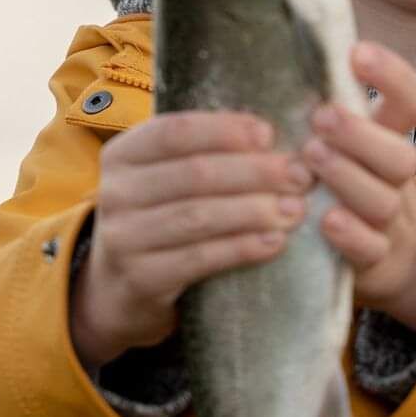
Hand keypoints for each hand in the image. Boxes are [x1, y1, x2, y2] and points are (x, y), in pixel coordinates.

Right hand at [70, 110, 313, 373]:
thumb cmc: (160, 216)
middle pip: (194, 174)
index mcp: (122, 154)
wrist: (119, 286)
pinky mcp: (140, 278)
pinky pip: (199, 259)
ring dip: (253, 210)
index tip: (269, 135)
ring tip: (295, 209)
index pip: (175, 131)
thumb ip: (205, 152)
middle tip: (300, 175)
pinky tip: (274, 241)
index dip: (225, 130)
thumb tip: (272, 136)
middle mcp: (115, 192)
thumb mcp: (167, 177)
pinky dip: (241, 248)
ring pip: (198, 216)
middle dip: (254, 172)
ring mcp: (123, 238)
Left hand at [306, 42, 415, 339]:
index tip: (356, 53)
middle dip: (361, 133)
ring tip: (312, 158)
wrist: (385, 259)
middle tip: (322, 117)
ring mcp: (389, 222)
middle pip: (401, 154)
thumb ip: (321, 106)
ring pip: (384, 199)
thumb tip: (277, 43)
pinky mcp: (376, 261)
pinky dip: (351, 234)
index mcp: (388, 139)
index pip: (410, 101)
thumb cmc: (341, 185)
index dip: (391, 75)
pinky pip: (372, 248)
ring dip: (349, 176)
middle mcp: (394, 179)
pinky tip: (327, 219)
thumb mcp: (342, 143)